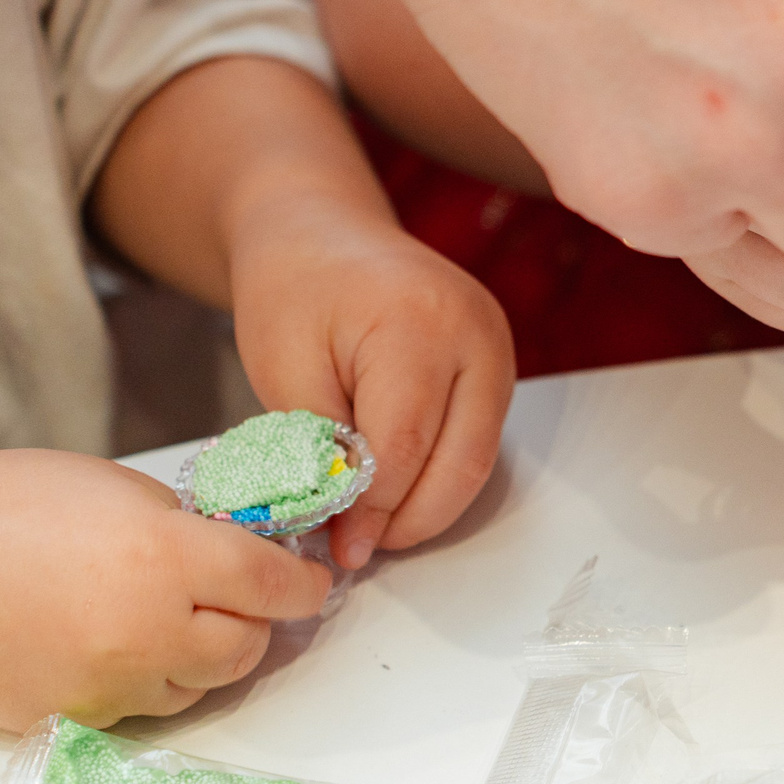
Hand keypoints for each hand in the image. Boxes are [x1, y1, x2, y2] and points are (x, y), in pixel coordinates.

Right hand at [0, 452, 329, 729]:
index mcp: (164, 560)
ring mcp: (108, 685)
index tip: (310, 581)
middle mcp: (145, 632)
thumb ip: (184, 525)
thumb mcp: (115, 488)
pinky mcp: (73, 720)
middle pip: (246, 649)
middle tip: (241, 597)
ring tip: (170, 617)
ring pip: (199, 687)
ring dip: (204, 656)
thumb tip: (233, 552)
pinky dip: (149, 681)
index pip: (271, 586)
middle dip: (255, 622)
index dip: (302, 585)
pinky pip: (141, 709)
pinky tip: (119, 643)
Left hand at [227, 196, 514, 570]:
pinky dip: (439, 475)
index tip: (337, 544)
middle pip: (462, 462)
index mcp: (419, 324)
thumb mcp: (285, 368)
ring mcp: (498, 348)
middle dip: (408, 519)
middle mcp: (478, 335)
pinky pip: (479, 440)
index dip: (372, 508)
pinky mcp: (498, 366)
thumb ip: (320, 446)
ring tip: (371, 526)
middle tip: (357, 549)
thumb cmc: (294, 289)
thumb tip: (346, 523)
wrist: (321, 234)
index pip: (407, 445)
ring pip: (478, 461)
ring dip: (427, 505)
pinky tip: (394, 490)